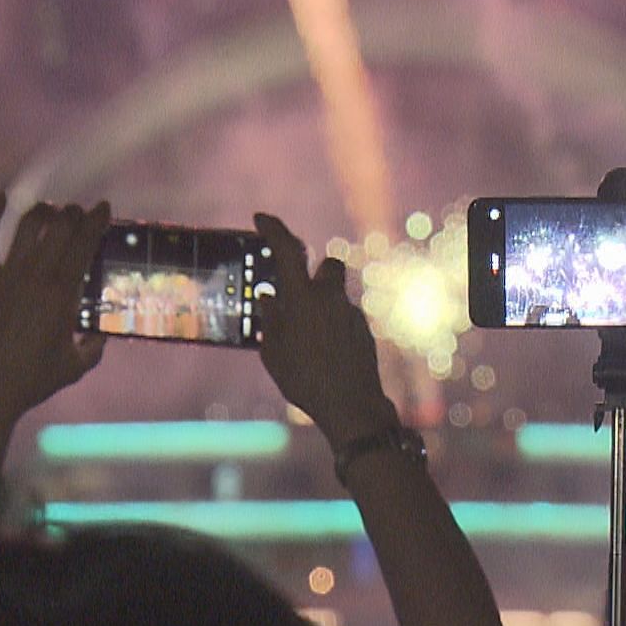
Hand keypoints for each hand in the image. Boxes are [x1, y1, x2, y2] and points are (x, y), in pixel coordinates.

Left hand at [0, 197, 111, 441]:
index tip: (105, 208)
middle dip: (73, 213)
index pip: (83, 243)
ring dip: (43, 211)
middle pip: (58, 226)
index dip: (96, 220)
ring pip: (27, 225)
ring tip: (52, 211)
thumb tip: (101, 334)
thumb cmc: (34, 381)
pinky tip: (2, 199)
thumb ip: (95, 346)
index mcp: (62, 293)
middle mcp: (35, 277)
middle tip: (80, 214)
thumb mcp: (77, 366)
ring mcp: (6, 276)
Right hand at [253, 213, 395, 446]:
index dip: (274, 229)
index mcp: (302, 297)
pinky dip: (333, 329)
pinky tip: (324, 356)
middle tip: (299, 293)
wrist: (352, 406)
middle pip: (329, 265)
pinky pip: (345, 319)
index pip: (287, 249)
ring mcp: (351, 314)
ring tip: (306, 340)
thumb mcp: (273, 352)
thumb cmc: (305, 380)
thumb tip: (268, 298)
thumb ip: (270, 320)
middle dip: (316, 272)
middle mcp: (330, 298)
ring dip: (322, 308)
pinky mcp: (364, 331)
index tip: (261, 219)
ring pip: (336, 297)